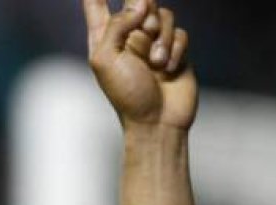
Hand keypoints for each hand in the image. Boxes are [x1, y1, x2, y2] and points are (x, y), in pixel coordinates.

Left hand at [81, 0, 196, 129]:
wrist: (157, 122)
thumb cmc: (126, 95)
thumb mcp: (105, 59)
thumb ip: (115, 25)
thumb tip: (139, 6)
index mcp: (104, 37)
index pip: (96, 4)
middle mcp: (129, 36)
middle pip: (137, 1)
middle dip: (143, 8)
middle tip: (145, 21)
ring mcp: (153, 43)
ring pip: (164, 15)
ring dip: (161, 37)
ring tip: (156, 63)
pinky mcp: (175, 51)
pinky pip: (180, 33)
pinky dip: (174, 49)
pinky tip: (168, 69)